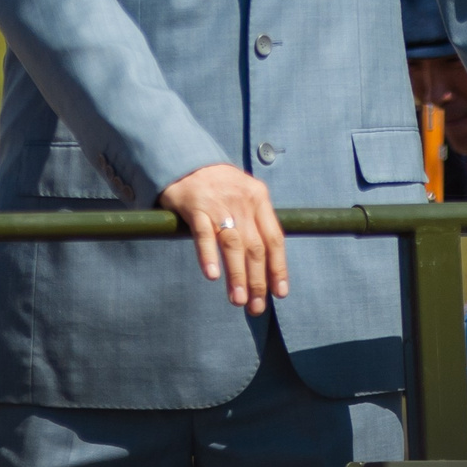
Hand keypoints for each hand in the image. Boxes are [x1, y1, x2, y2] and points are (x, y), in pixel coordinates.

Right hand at [158, 164, 288, 313]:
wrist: (187, 160)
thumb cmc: (220, 185)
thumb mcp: (246, 195)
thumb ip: (257, 222)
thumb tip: (268, 265)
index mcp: (260, 199)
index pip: (274, 238)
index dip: (278, 268)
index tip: (279, 293)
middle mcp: (242, 201)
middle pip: (255, 246)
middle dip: (257, 280)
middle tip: (256, 306)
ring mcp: (218, 204)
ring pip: (233, 244)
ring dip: (237, 275)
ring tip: (237, 300)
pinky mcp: (195, 206)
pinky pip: (203, 234)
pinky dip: (208, 255)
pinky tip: (213, 275)